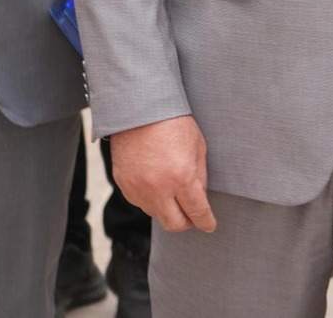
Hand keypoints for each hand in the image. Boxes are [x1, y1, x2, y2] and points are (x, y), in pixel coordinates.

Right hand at [111, 115, 216, 233]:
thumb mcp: (198, 146)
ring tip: (172, 190)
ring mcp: (138, 188)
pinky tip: (155, 182)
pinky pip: (140, 202)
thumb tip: (200, 198)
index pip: (197, 212)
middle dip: (187, 222)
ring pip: (156, 214)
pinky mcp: (123, 184)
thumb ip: (200, 177)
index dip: (206, 222)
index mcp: (182, 178)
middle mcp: (158, 188)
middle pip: (175, 224)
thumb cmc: (173, 122)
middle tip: (192, 215)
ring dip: (167, 208)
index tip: (209, 225)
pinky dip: (150, 198)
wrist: (138, 108)